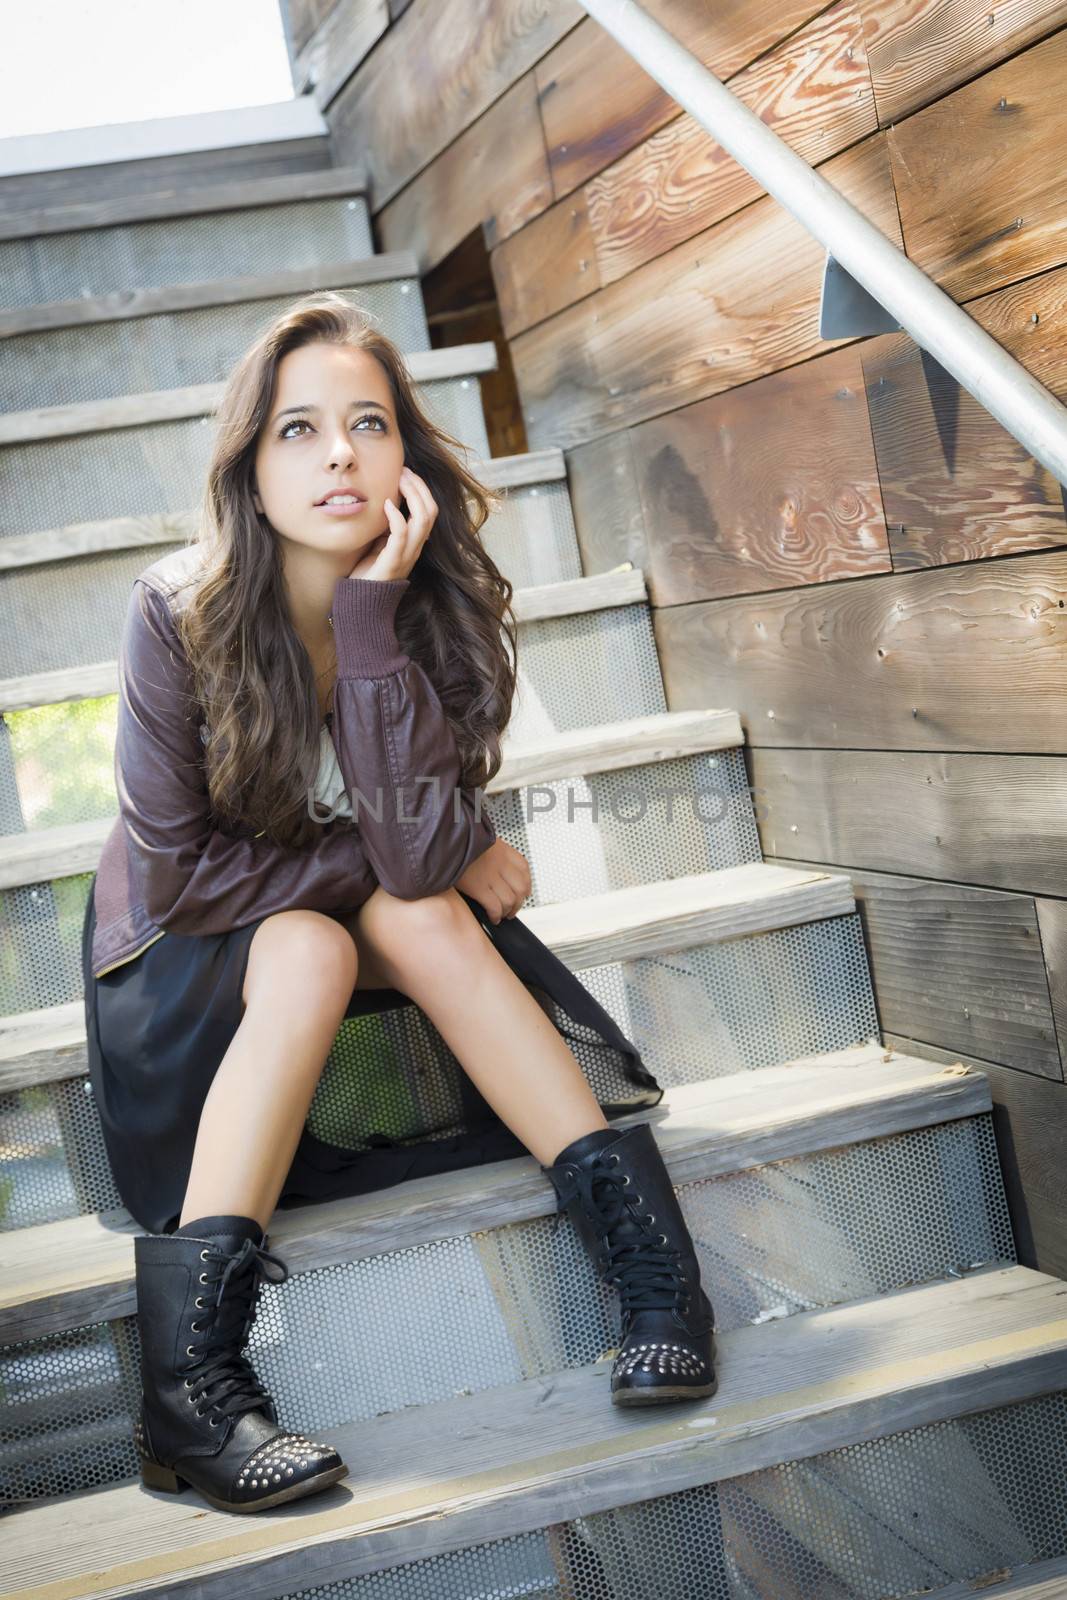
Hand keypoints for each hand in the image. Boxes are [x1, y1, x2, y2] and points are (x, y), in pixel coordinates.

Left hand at [346, 465, 436, 581]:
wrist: (363, 602)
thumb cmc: (369, 571)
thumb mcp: (380, 542)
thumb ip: (387, 526)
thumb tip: (384, 501)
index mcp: (415, 542)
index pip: (429, 510)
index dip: (422, 489)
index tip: (406, 472)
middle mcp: (415, 548)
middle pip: (431, 511)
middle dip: (419, 487)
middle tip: (404, 471)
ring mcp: (407, 555)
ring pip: (423, 520)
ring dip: (412, 495)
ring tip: (399, 481)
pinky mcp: (393, 562)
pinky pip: (401, 535)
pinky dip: (396, 517)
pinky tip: (387, 504)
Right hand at [455, 837, 531, 924]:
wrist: (441, 839)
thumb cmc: (456, 841)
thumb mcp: (477, 840)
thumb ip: (488, 851)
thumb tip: (492, 864)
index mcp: (501, 849)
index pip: (523, 868)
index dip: (526, 884)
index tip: (523, 892)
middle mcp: (500, 862)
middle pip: (521, 888)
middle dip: (519, 903)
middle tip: (513, 909)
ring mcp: (490, 875)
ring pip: (510, 900)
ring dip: (508, 911)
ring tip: (502, 915)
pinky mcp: (477, 886)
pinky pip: (494, 906)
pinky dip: (496, 915)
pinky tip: (492, 918)